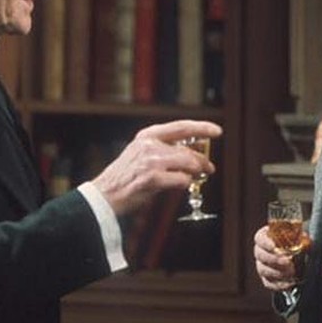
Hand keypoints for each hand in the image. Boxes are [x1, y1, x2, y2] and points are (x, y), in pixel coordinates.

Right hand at [92, 119, 220, 215]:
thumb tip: (192, 153)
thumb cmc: (124, 178)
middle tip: (209, 168)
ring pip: (188, 164)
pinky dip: (185, 184)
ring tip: (199, 177)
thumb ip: (164, 150)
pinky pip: (181, 180)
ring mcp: (151, 161)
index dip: (202, 127)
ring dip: (197, 172)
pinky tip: (179, 187)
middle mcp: (150, 145)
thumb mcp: (141, 154)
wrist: (104, 195)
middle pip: (188, 150)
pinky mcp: (152, 178)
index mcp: (148, 136)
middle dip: (203, 160)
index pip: (181, 127)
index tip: (217, 131)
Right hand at [253, 226, 308, 290]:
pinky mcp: (267, 279)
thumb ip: (303, 238)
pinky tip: (290, 283)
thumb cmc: (296, 242)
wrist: (299, 256)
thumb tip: (307, 242)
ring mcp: (262, 266)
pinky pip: (269, 283)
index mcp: (266, 236)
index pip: (260, 238)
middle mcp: (261, 251)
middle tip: (288, 261)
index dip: (265, 242)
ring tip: (292, 272)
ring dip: (277, 272)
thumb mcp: (300, 237)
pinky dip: (279, 285)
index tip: (273, 246)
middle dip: (274, 259)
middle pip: (260, 255)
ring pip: (263, 270)